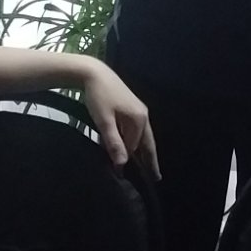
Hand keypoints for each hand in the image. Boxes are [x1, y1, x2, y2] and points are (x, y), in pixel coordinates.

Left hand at [79, 59, 160, 178]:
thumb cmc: (99, 96)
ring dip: (142, 151)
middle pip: (147, 143)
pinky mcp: (131, 108)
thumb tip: (122, 164)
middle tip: (156, 178)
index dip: (127, 161)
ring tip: (146, 166)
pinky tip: (131, 146)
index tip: (119, 174)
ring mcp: (138, 111)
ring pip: (141, 136)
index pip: (134, 147)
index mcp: (139, 119)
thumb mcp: (104, 121)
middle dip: (150, 160)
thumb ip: (113, 142)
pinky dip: (135, 140)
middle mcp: (143, 116)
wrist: (94, 73)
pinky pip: (135, 129)